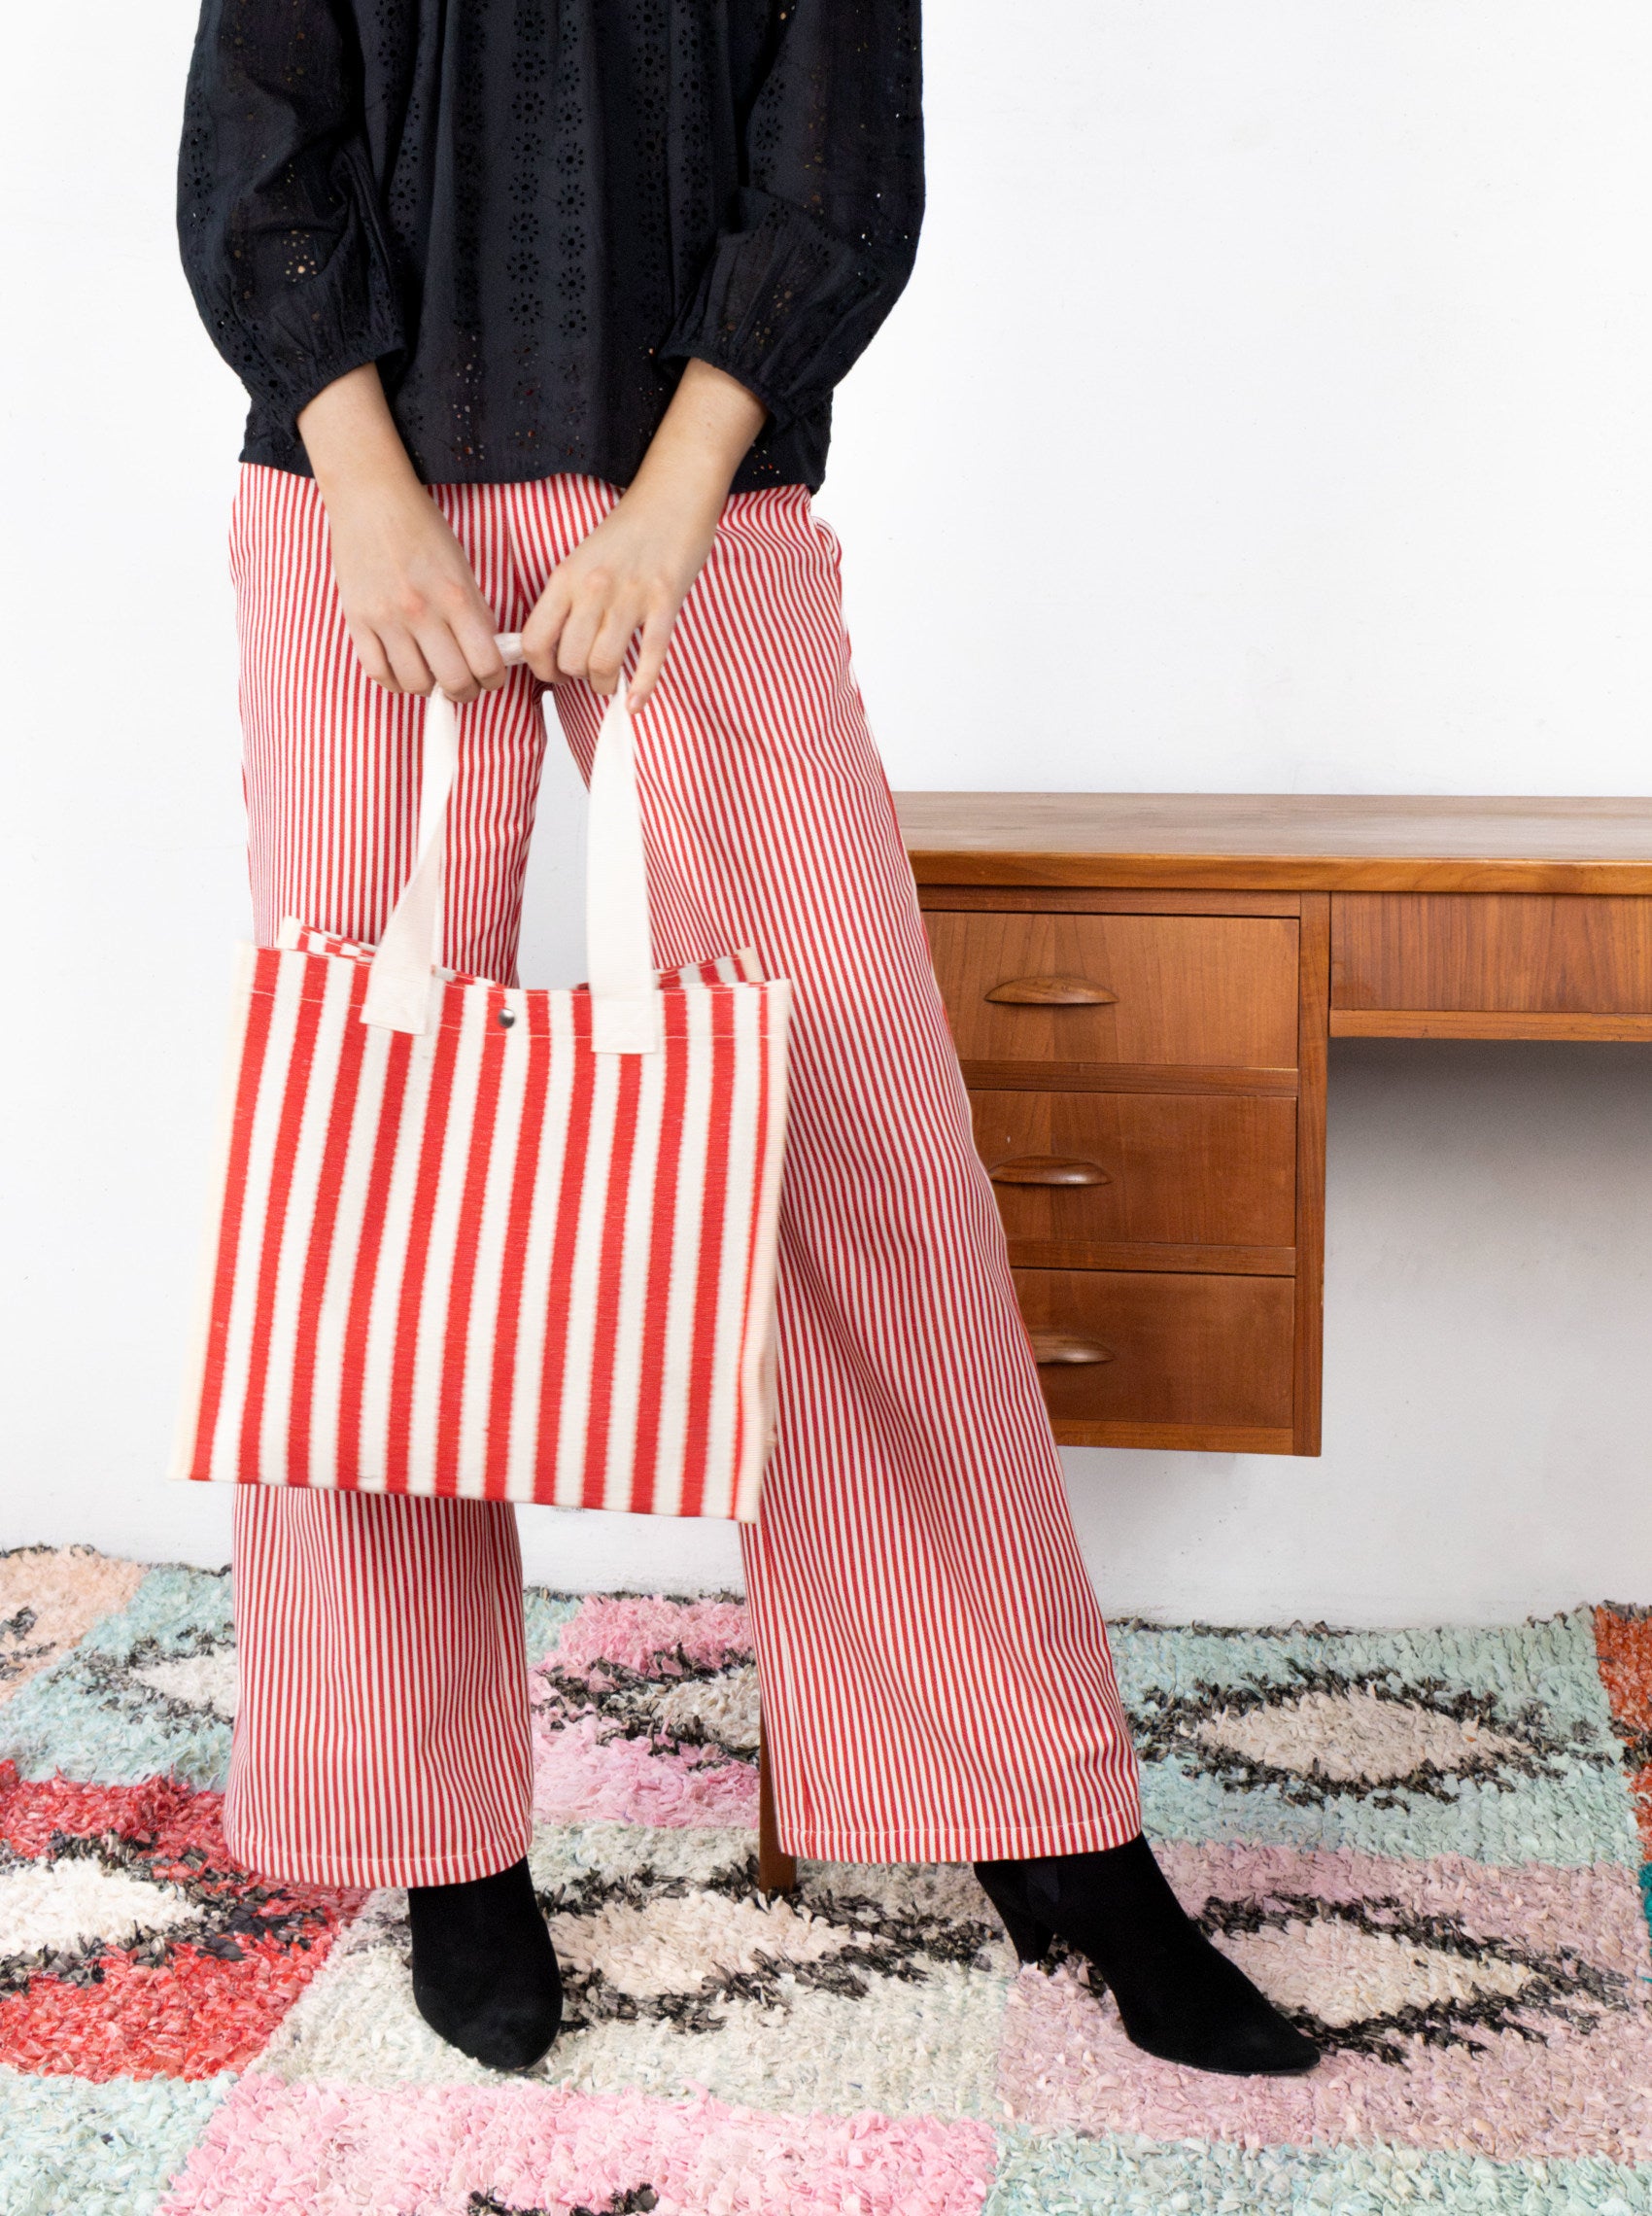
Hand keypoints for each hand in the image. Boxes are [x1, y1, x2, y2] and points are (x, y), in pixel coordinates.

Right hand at [298, 365, 507, 702]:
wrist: (370, 496)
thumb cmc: (421, 527)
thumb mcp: (461, 565)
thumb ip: (475, 611)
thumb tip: (487, 654)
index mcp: (456, 596)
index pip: (486, 663)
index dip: (494, 680)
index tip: (490, 677)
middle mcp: (421, 611)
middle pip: (454, 682)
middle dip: (466, 691)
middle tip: (465, 685)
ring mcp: (386, 618)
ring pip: (416, 684)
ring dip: (430, 688)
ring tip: (433, 675)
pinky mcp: (356, 619)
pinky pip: (378, 673)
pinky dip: (396, 682)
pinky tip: (404, 672)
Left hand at [522, 360, 764, 711]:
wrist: (673, 496)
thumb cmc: (629, 532)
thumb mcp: (582, 560)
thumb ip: (567, 599)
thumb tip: (554, 646)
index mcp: (566, 577)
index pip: (535, 640)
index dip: (540, 669)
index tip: (552, 674)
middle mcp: (593, 588)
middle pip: (570, 661)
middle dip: (577, 679)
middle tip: (587, 674)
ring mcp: (630, 596)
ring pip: (603, 664)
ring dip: (605, 685)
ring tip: (611, 682)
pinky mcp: (665, 602)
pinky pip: (651, 657)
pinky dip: (642, 688)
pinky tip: (635, 703)